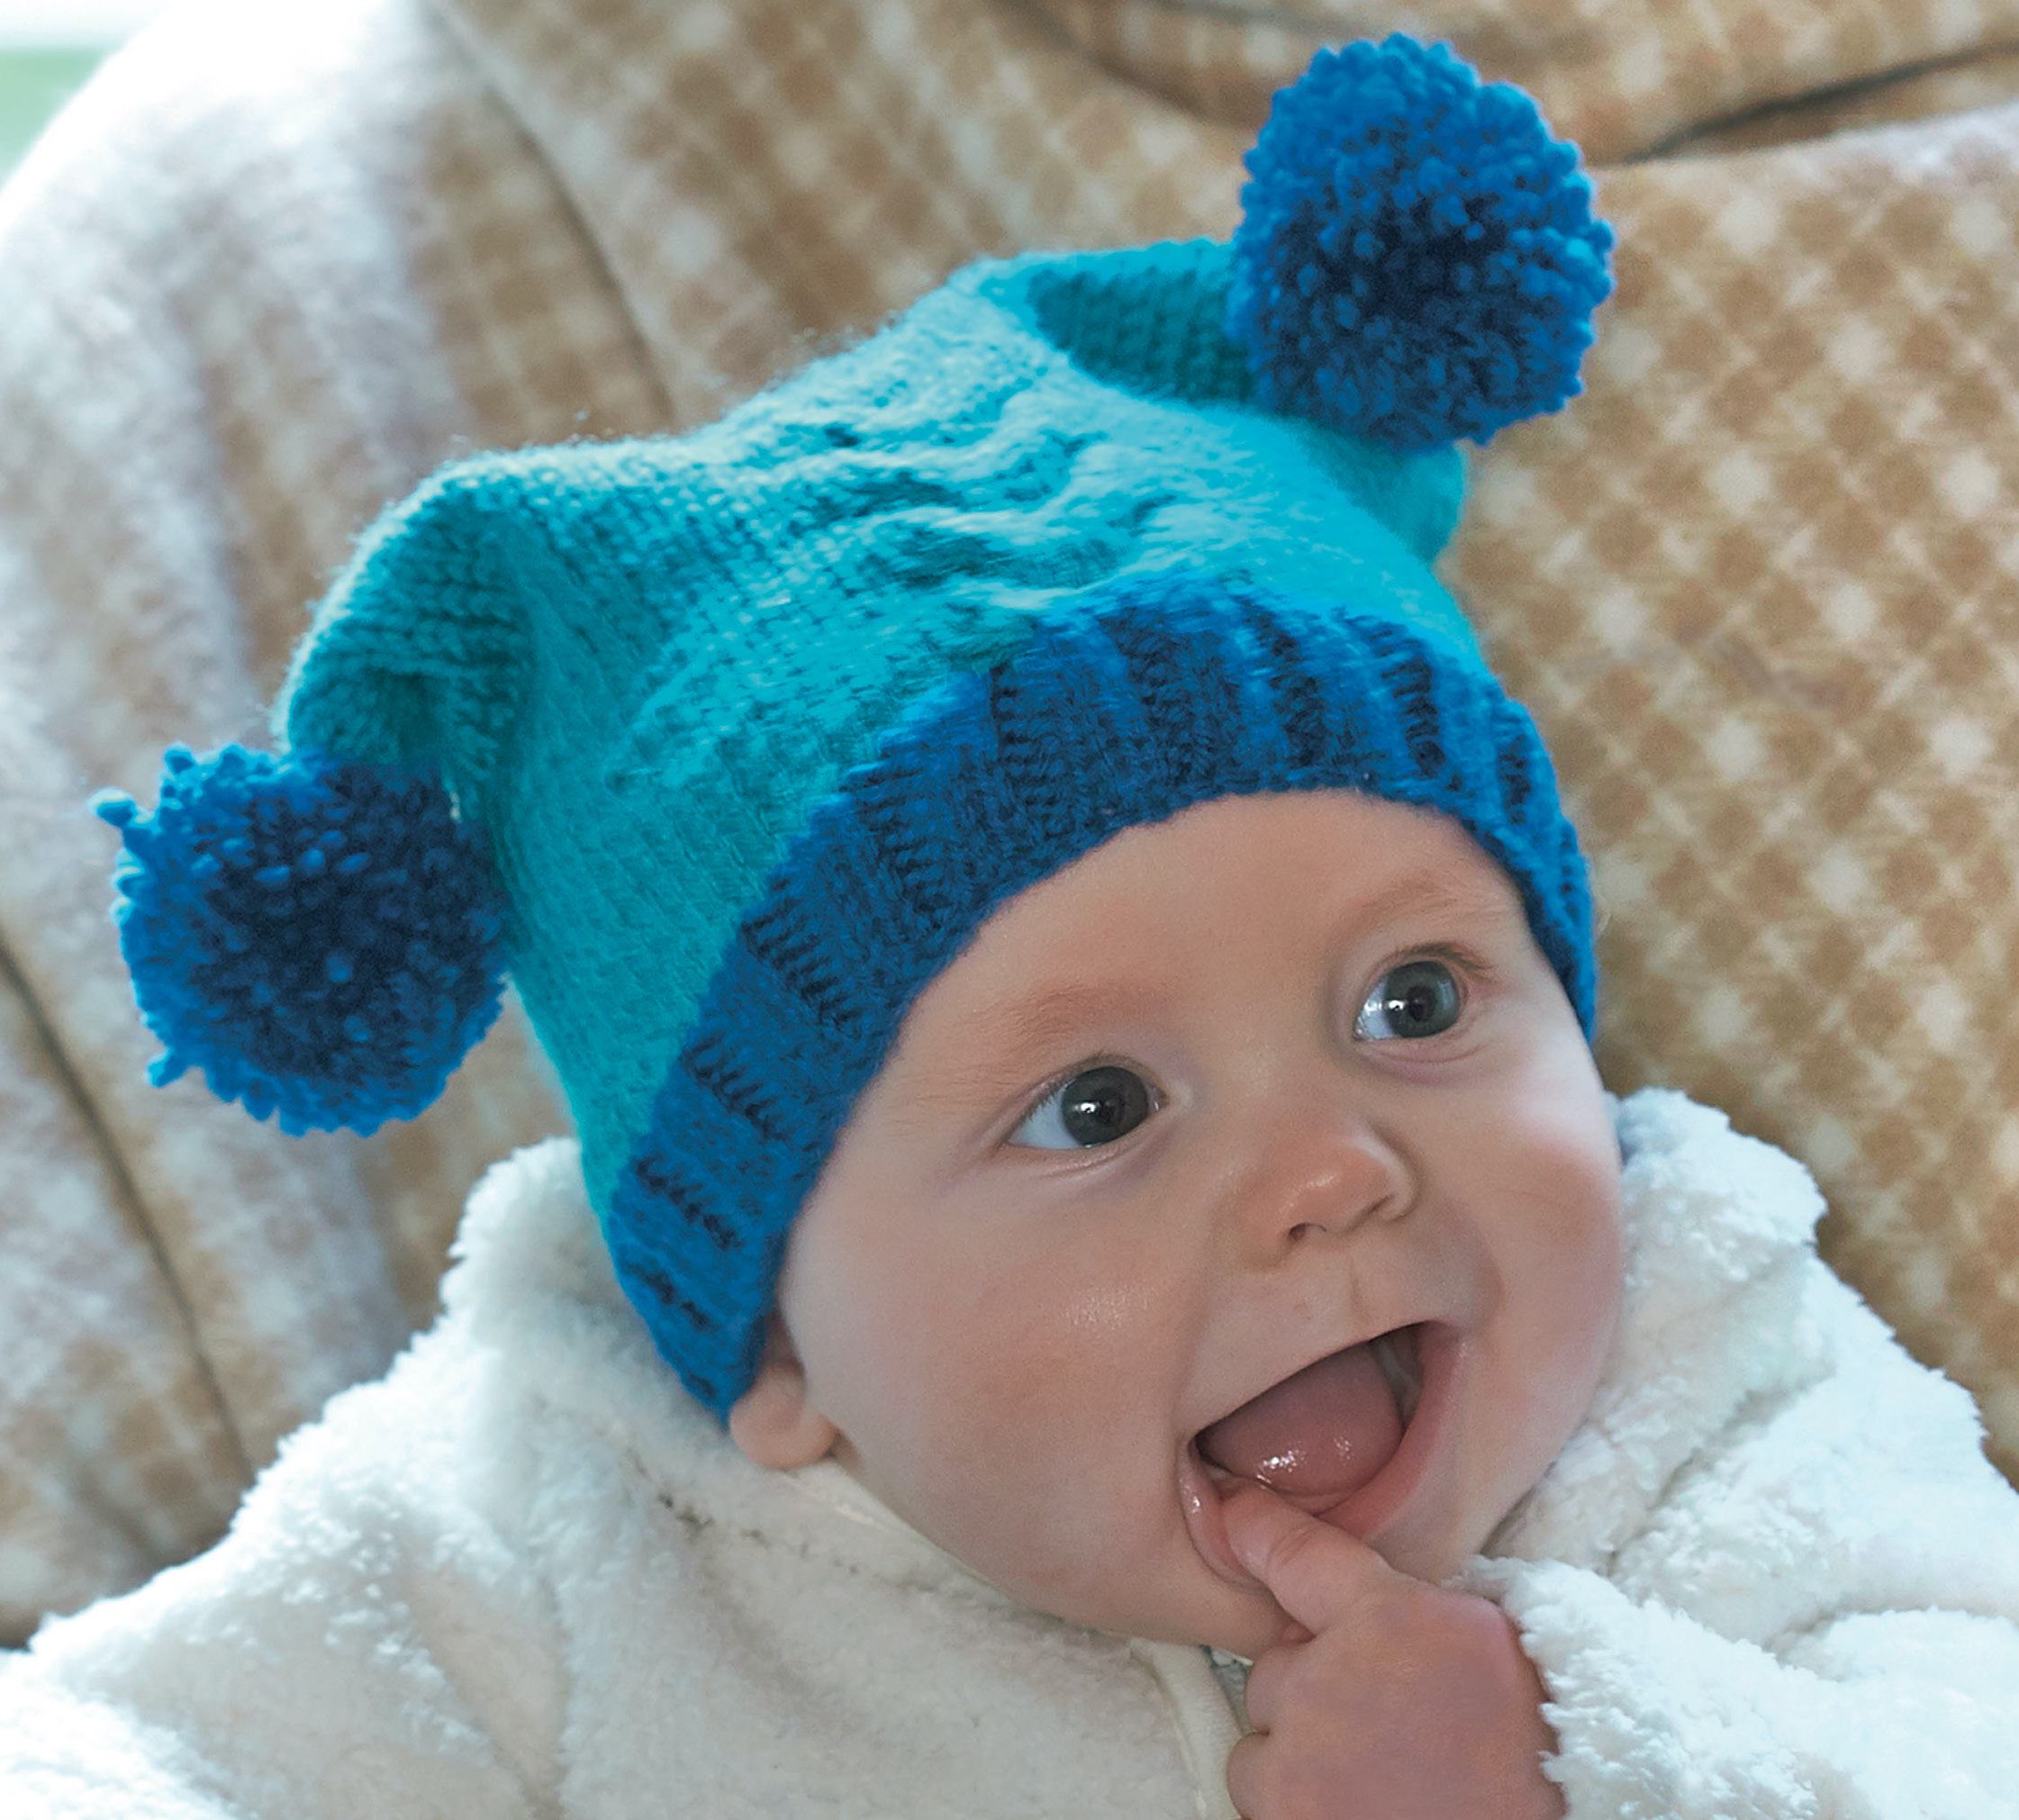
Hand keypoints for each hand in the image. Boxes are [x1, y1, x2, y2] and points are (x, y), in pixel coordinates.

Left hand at [1220, 1483, 1565, 1819]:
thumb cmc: (1534, 1751)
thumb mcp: (1489, 1643)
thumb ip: (1414, 1608)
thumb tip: (1364, 1594)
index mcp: (1390, 1618)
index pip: (1297, 1554)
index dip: (1256, 1527)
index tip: (1229, 1509)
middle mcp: (1331, 1677)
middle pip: (1279, 1667)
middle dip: (1315, 1696)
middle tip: (1382, 1730)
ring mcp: (1302, 1755)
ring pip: (1259, 1738)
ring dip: (1297, 1757)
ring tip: (1374, 1779)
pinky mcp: (1289, 1812)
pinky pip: (1258, 1795)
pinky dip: (1295, 1804)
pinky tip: (1359, 1806)